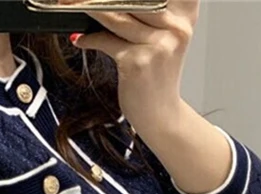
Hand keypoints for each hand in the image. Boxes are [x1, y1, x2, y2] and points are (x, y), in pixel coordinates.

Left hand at [70, 0, 199, 126]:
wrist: (160, 115)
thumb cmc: (157, 77)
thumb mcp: (165, 38)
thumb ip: (151, 13)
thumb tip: (109, 2)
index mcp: (185, 17)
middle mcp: (176, 28)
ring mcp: (157, 45)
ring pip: (118, 16)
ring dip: (92, 10)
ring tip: (76, 6)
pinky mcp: (137, 62)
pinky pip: (107, 41)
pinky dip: (89, 39)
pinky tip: (81, 39)